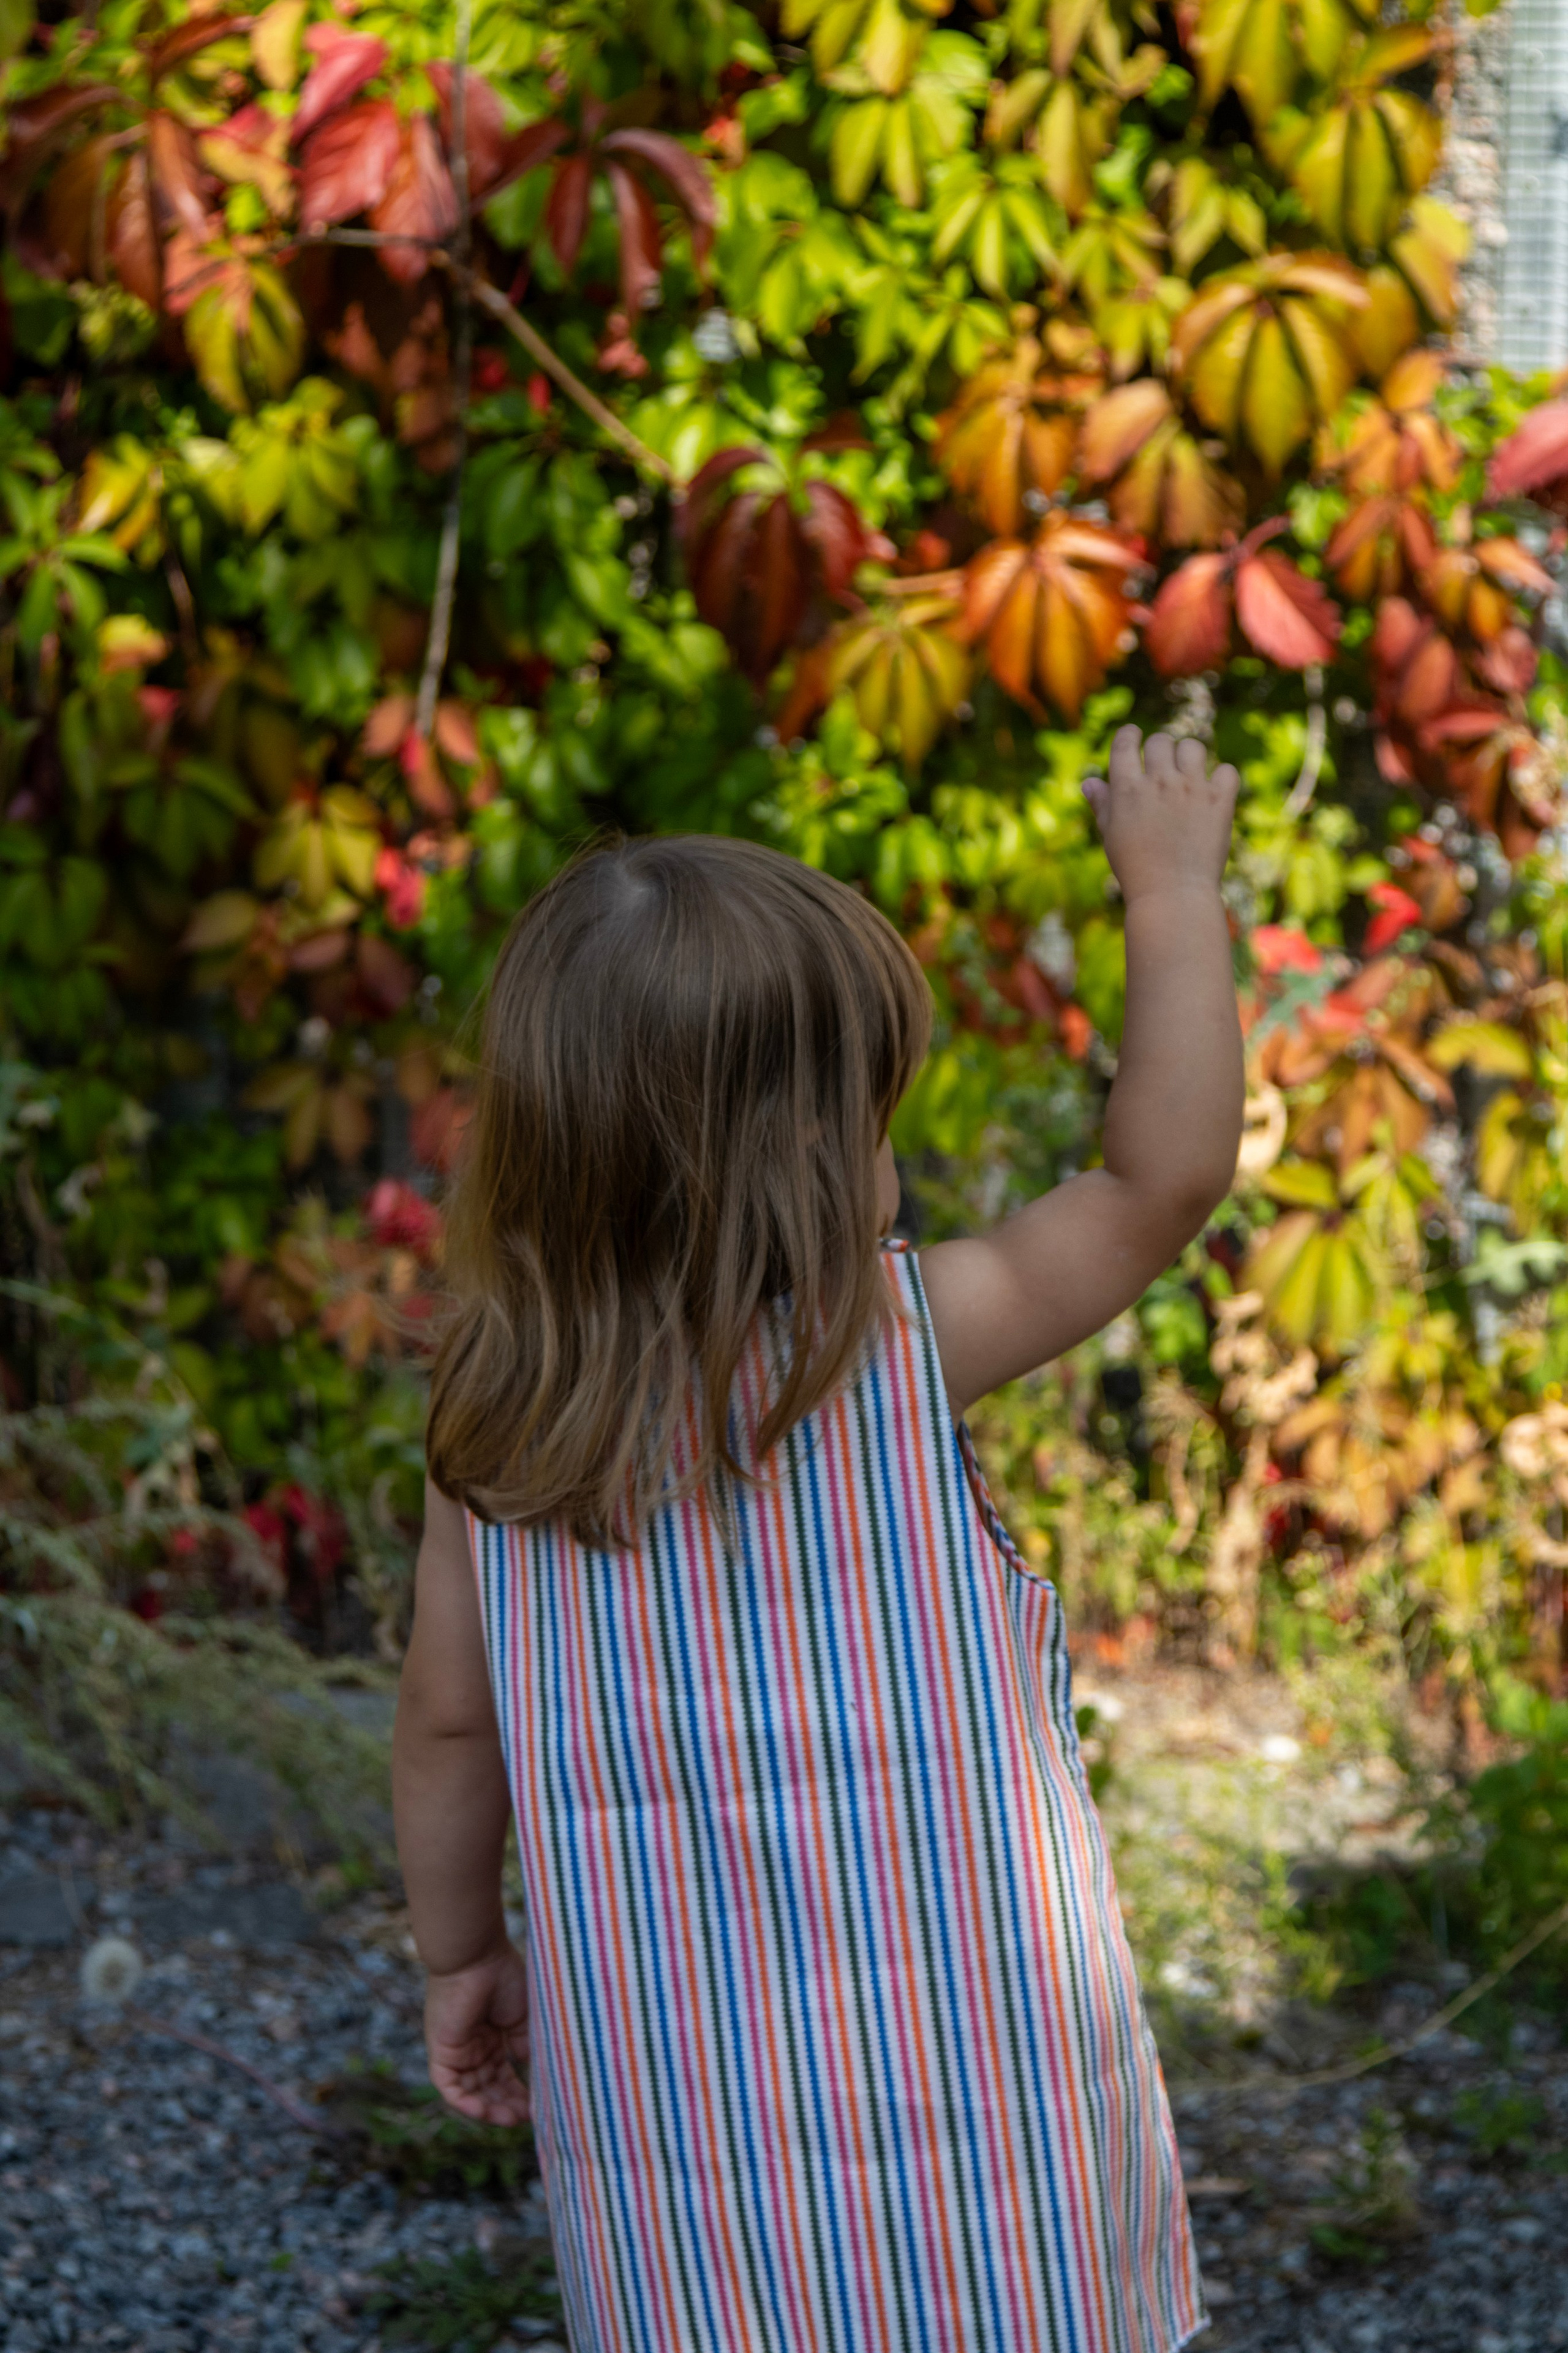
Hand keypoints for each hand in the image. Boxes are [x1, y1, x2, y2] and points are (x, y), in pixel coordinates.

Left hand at [424, 1939, 531, 2126]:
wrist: (477, 1956)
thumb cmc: (502, 1976)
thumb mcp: (522, 2015)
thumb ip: (525, 2044)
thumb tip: (531, 2070)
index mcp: (491, 2037)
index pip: (503, 2075)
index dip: (519, 2093)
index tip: (538, 2106)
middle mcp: (473, 2047)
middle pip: (489, 2088)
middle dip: (507, 2105)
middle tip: (528, 2118)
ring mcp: (457, 2051)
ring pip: (471, 2093)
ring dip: (490, 2109)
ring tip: (512, 2119)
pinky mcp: (442, 2052)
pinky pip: (450, 2088)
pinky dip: (465, 2104)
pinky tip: (485, 2112)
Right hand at [1082, 726, 1237, 905]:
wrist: (1172, 895)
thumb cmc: (1135, 868)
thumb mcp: (1111, 835)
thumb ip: (1102, 804)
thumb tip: (1089, 782)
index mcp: (1127, 788)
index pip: (1125, 741)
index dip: (1129, 735)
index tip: (1134, 737)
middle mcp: (1160, 782)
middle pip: (1161, 741)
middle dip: (1161, 750)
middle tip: (1164, 769)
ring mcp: (1192, 789)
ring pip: (1193, 747)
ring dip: (1189, 758)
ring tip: (1188, 778)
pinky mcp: (1220, 801)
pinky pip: (1227, 770)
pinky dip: (1222, 778)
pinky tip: (1214, 793)